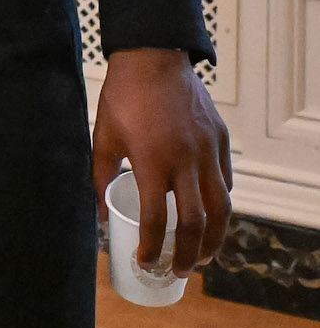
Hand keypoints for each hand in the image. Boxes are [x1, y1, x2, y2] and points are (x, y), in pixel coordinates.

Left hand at [91, 47, 231, 272]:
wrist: (152, 57)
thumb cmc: (122, 97)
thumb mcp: (103, 136)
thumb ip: (100, 176)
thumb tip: (102, 215)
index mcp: (152, 160)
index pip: (157, 219)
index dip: (152, 247)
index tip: (147, 262)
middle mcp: (185, 160)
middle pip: (196, 223)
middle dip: (190, 254)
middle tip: (180, 271)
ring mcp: (207, 150)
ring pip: (222, 208)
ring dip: (216, 239)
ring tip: (205, 255)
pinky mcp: (220, 139)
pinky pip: (226, 182)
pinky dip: (222, 205)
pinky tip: (212, 217)